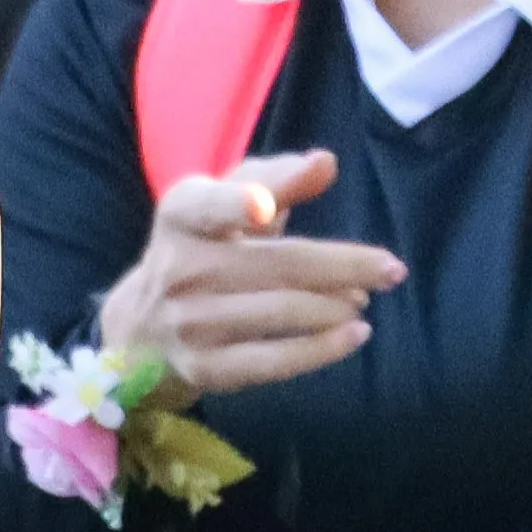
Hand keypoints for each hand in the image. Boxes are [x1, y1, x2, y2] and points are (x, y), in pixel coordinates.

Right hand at [94, 148, 398, 395]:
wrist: (139, 327)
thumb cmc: (202, 248)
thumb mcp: (222, 202)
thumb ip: (275, 178)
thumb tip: (326, 163)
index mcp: (182, 215)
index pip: (210, 207)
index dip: (237, 205)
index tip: (266, 208)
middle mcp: (179, 268)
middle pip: (277, 264)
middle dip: (343, 266)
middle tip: (392, 269)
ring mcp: (189, 322)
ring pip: (282, 312)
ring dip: (336, 307)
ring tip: (364, 300)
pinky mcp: (203, 368)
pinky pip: (272, 361)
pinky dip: (320, 349)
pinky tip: (354, 336)